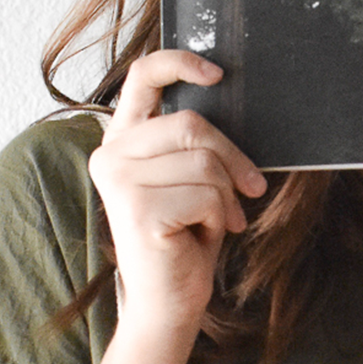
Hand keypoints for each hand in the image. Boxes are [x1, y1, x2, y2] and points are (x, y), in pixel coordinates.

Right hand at [87, 51, 266, 345]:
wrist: (170, 300)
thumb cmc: (185, 236)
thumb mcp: (191, 177)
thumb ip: (195, 142)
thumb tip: (225, 100)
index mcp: (122, 139)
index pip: (142, 76)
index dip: (180, 63)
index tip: (217, 74)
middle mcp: (111, 155)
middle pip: (193, 125)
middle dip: (233, 158)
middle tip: (251, 189)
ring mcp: (119, 181)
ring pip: (205, 162)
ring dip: (226, 195)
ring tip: (217, 220)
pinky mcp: (138, 209)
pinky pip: (206, 194)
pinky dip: (219, 216)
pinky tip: (202, 236)